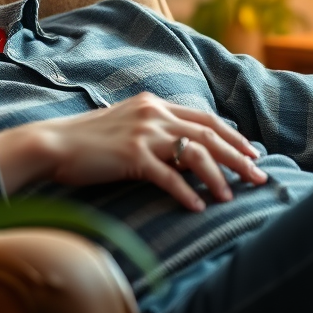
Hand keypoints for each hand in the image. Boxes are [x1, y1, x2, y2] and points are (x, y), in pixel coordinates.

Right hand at [0, 92, 266, 210]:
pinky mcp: (132, 156)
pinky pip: (169, 177)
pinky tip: (198, 208)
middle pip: (208, 134)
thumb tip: (180, 149)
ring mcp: (143, 133)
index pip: (203, 117)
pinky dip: (187, 193)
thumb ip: (152, 129)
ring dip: (217, 177)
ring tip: (231, 197)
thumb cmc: (86, 140)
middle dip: (238, 157)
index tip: (251, 152)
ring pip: (195, 154)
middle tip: (259, 177)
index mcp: (153, 104)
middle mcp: (152, 113)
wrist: (53, 143)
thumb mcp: (124, 124)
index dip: (231, 135)